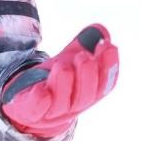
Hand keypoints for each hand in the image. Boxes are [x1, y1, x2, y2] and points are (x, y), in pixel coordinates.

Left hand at [0, 24, 119, 137]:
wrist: (31, 105)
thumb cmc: (56, 80)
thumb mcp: (69, 59)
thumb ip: (84, 44)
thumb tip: (100, 29)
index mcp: (89, 91)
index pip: (105, 83)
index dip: (109, 66)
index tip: (109, 46)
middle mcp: (75, 104)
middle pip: (86, 94)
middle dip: (87, 75)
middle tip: (84, 57)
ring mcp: (53, 110)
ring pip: (63, 101)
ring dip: (64, 83)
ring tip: (62, 66)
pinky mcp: (32, 111)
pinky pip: (37, 108)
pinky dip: (40, 100)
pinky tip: (40, 90)